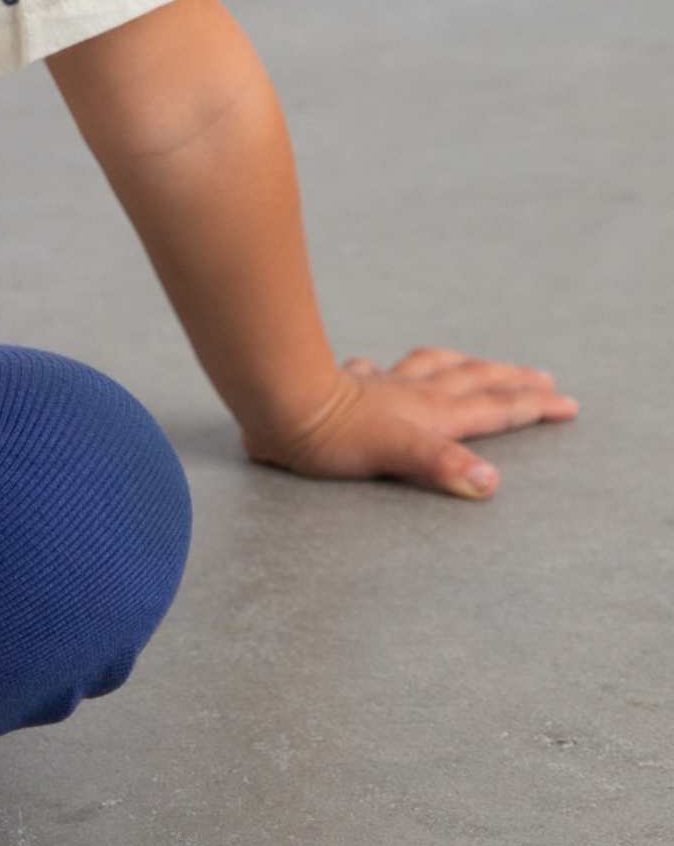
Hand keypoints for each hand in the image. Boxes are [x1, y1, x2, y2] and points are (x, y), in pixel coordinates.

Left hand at [241, 347, 580, 499]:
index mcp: (432, 414)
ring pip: (436, 367)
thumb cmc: (331, 437)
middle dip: (513, 381)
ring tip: (482, 364)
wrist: (278, 402)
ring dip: (466, 366)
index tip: (567, 403)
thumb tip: (491, 480)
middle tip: (544, 378)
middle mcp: (413, 394)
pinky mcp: (349, 385)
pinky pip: (380, 371)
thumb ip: (442, 466)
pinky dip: (394, 370)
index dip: (532, 407)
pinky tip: (383, 369)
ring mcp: (382, 387)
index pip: (494, 409)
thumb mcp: (395, 455)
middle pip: (475, 381)